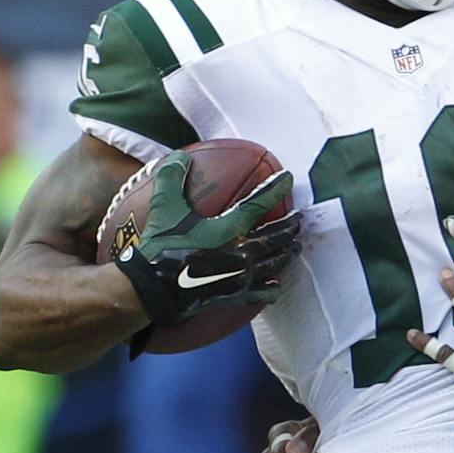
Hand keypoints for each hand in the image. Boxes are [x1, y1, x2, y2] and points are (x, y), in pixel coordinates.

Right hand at [116, 151, 301, 326]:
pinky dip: (272, 286)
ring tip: (295, 246)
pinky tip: (276, 283)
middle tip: (299, 219)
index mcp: (228, 229)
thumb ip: (171, 179)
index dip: (274, 189)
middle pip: (276, 237)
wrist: (154, 291)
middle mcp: (242, 253)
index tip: (288, 178)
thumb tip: (180, 156)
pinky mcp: (236, 296)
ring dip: (287, 252)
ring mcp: (242, 277)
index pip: (259, 204)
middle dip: (290, 226)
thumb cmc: (161, 249)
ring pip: (275, 263)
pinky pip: (262, 292)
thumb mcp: (163, 209)